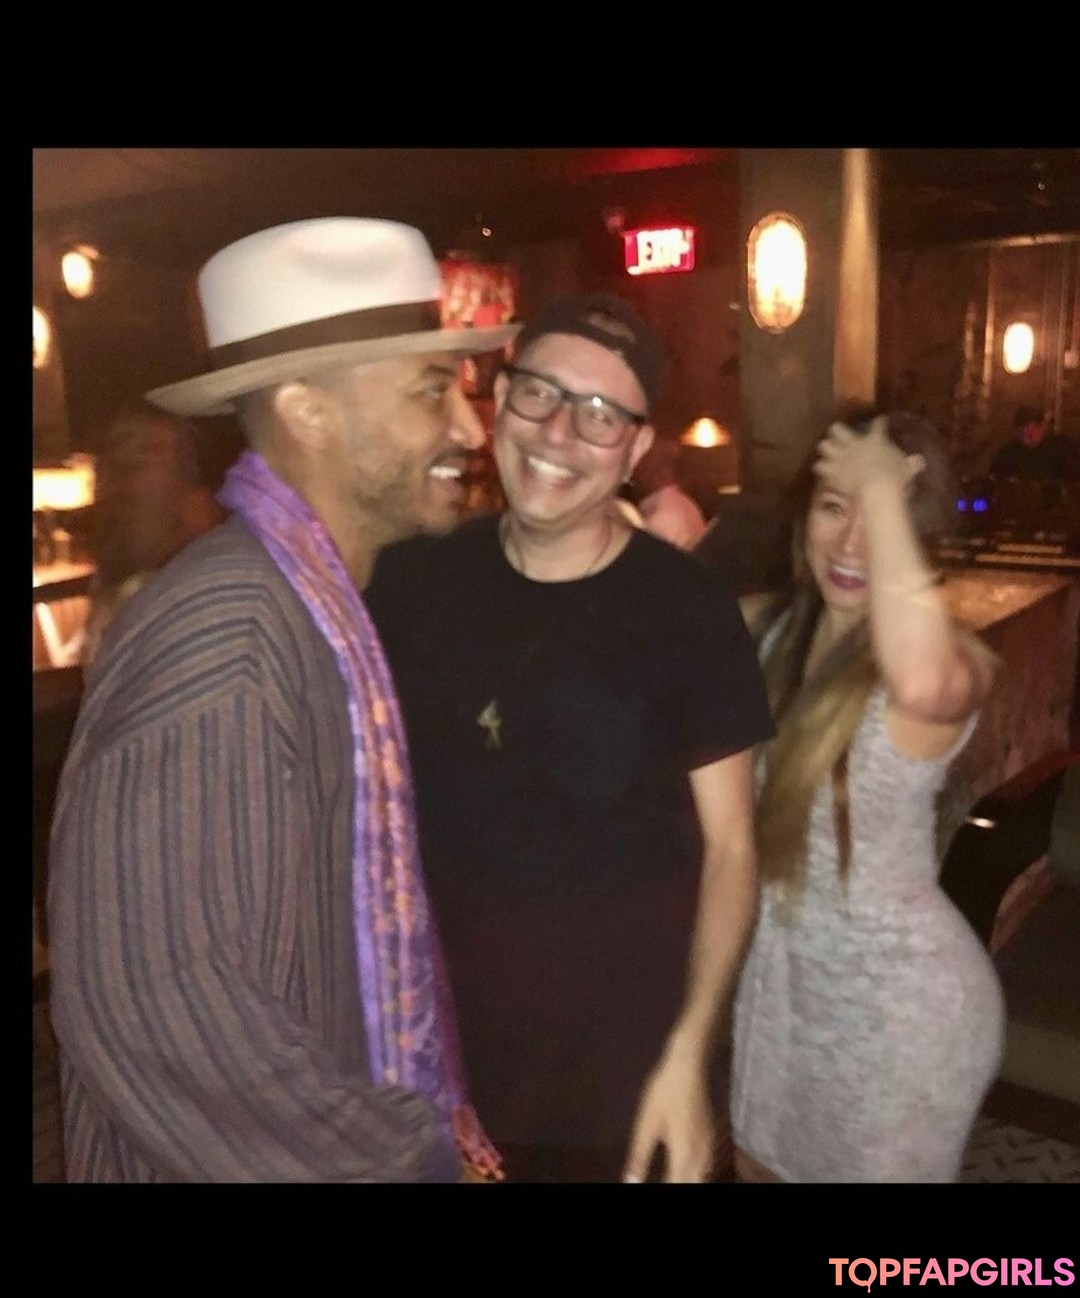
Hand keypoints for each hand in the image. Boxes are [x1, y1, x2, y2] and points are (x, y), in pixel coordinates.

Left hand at [622, 1053, 715, 1183]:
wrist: (688, 1066)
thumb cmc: (664, 1092)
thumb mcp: (646, 1124)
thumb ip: (639, 1156)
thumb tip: (629, 1181)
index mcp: (683, 1153)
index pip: (675, 1185)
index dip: (664, 1190)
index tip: (644, 1188)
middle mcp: (700, 1155)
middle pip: (692, 1184)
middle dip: (677, 1186)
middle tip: (662, 1182)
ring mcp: (708, 1147)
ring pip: (702, 1178)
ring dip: (687, 1182)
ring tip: (671, 1179)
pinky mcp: (711, 1138)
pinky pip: (706, 1168)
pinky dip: (695, 1175)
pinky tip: (684, 1171)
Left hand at [814, 417, 923, 497]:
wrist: (876, 488)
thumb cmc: (895, 477)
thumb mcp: (907, 468)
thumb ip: (911, 463)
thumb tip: (919, 461)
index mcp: (875, 440)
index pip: (877, 425)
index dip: (879, 422)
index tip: (880, 420)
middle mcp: (854, 443)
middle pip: (838, 429)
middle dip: (837, 431)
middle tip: (838, 434)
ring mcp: (841, 456)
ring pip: (824, 445)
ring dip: (826, 449)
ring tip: (826, 452)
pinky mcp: (831, 470)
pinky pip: (819, 466)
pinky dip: (820, 468)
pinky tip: (821, 469)